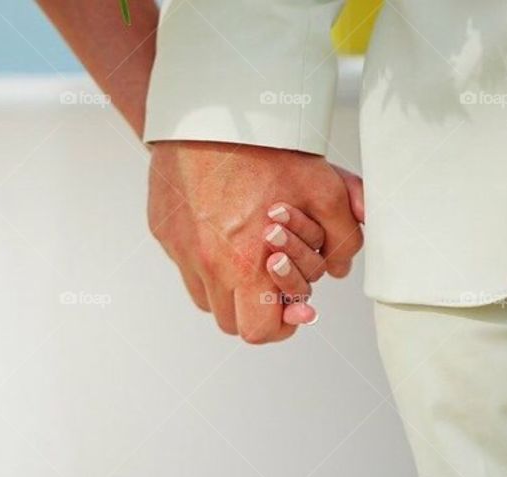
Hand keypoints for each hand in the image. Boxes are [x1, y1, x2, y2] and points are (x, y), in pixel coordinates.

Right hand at [148, 141, 363, 342]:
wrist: (209, 115)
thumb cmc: (263, 149)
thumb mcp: (324, 189)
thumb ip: (343, 237)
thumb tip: (340, 268)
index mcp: (245, 265)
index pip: (259, 331)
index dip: (278, 326)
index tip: (287, 307)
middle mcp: (206, 266)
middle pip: (229, 321)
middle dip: (253, 307)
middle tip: (269, 278)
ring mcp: (179, 250)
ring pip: (204, 296)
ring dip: (227, 286)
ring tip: (244, 251)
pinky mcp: (163, 231)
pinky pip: (185, 263)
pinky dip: (204, 258)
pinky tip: (221, 225)